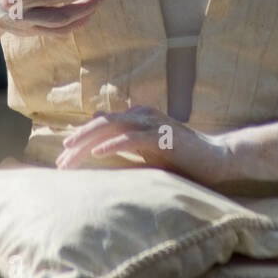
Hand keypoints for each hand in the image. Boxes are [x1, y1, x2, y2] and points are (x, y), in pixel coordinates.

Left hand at [55, 104, 231, 187]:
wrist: (216, 158)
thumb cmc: (182, 158)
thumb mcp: (148, 152)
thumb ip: (125, 146)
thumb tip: (97, 142)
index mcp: (137, 117)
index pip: (101, 127)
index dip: (80, 142)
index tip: (63, 162)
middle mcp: (142, 115)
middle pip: (101, 125)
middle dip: (78, 142)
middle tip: (60, 161)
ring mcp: (153, 124)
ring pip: (112, 128)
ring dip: (89, 142)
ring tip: (70, 153)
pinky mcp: (162, 137)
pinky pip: (132, 139)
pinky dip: (113, 145)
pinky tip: (98, 154)